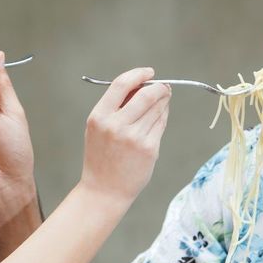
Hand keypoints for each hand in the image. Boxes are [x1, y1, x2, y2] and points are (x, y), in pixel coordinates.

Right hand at [79, 67, 170, 202]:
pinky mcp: (149, 148)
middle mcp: (116, 125)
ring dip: (163, 102)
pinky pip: (161, 124)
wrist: (104, 190)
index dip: (139, 74)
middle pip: (147, 94)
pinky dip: (163, 116)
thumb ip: (116, 106)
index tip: (150, 72)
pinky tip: (158, 119)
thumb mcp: (98, 128)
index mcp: (99, 116)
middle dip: (159, 87)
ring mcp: (134, 138)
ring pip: (158, 108)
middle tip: (163, 87)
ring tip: (160, 103)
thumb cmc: (102, 157)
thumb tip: (143, 84)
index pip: (121, 84)